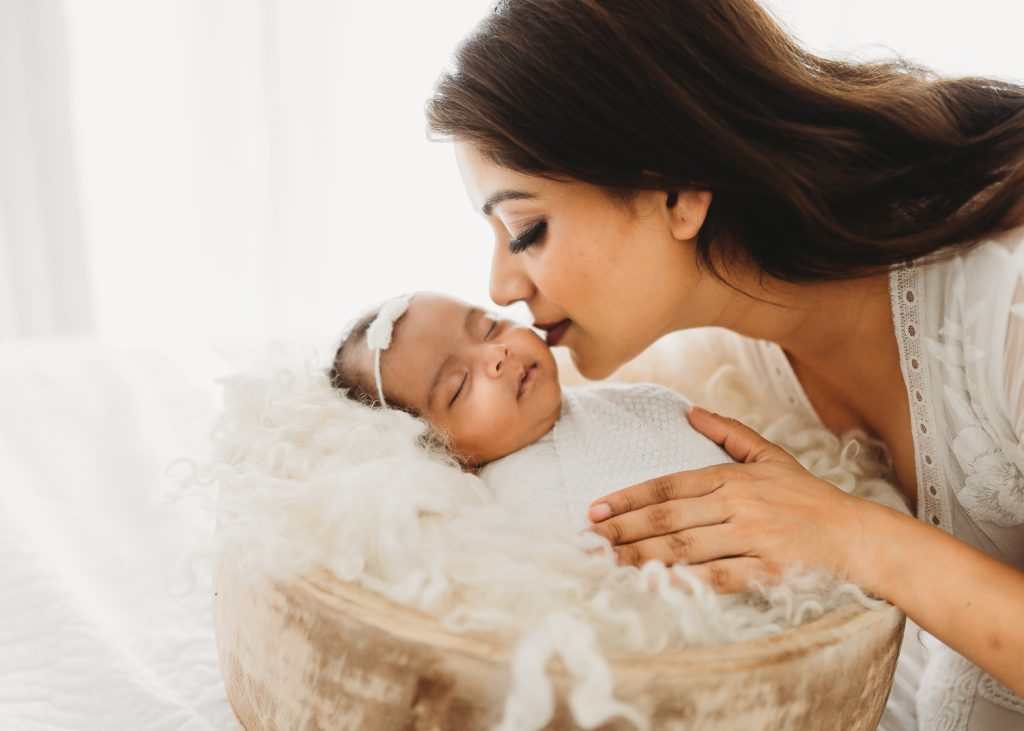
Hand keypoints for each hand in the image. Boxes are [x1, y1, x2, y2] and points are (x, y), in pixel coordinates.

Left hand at [586, 406, 869, 592]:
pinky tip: (655, 585)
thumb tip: (692, 410)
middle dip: (622, 529)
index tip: (596, 508)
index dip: (628, 497)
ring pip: (684, 547)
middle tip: (587, 539)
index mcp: (733, 478)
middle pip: (667, 517)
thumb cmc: (810, 498)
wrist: (858, 536)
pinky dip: (686, 582)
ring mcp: (752, 538)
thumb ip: (730, 433)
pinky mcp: (767, 570)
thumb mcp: (772, 456)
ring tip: (607, 563)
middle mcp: (737, 504)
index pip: (668, 486)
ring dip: (640, 556)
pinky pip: (718, 577)